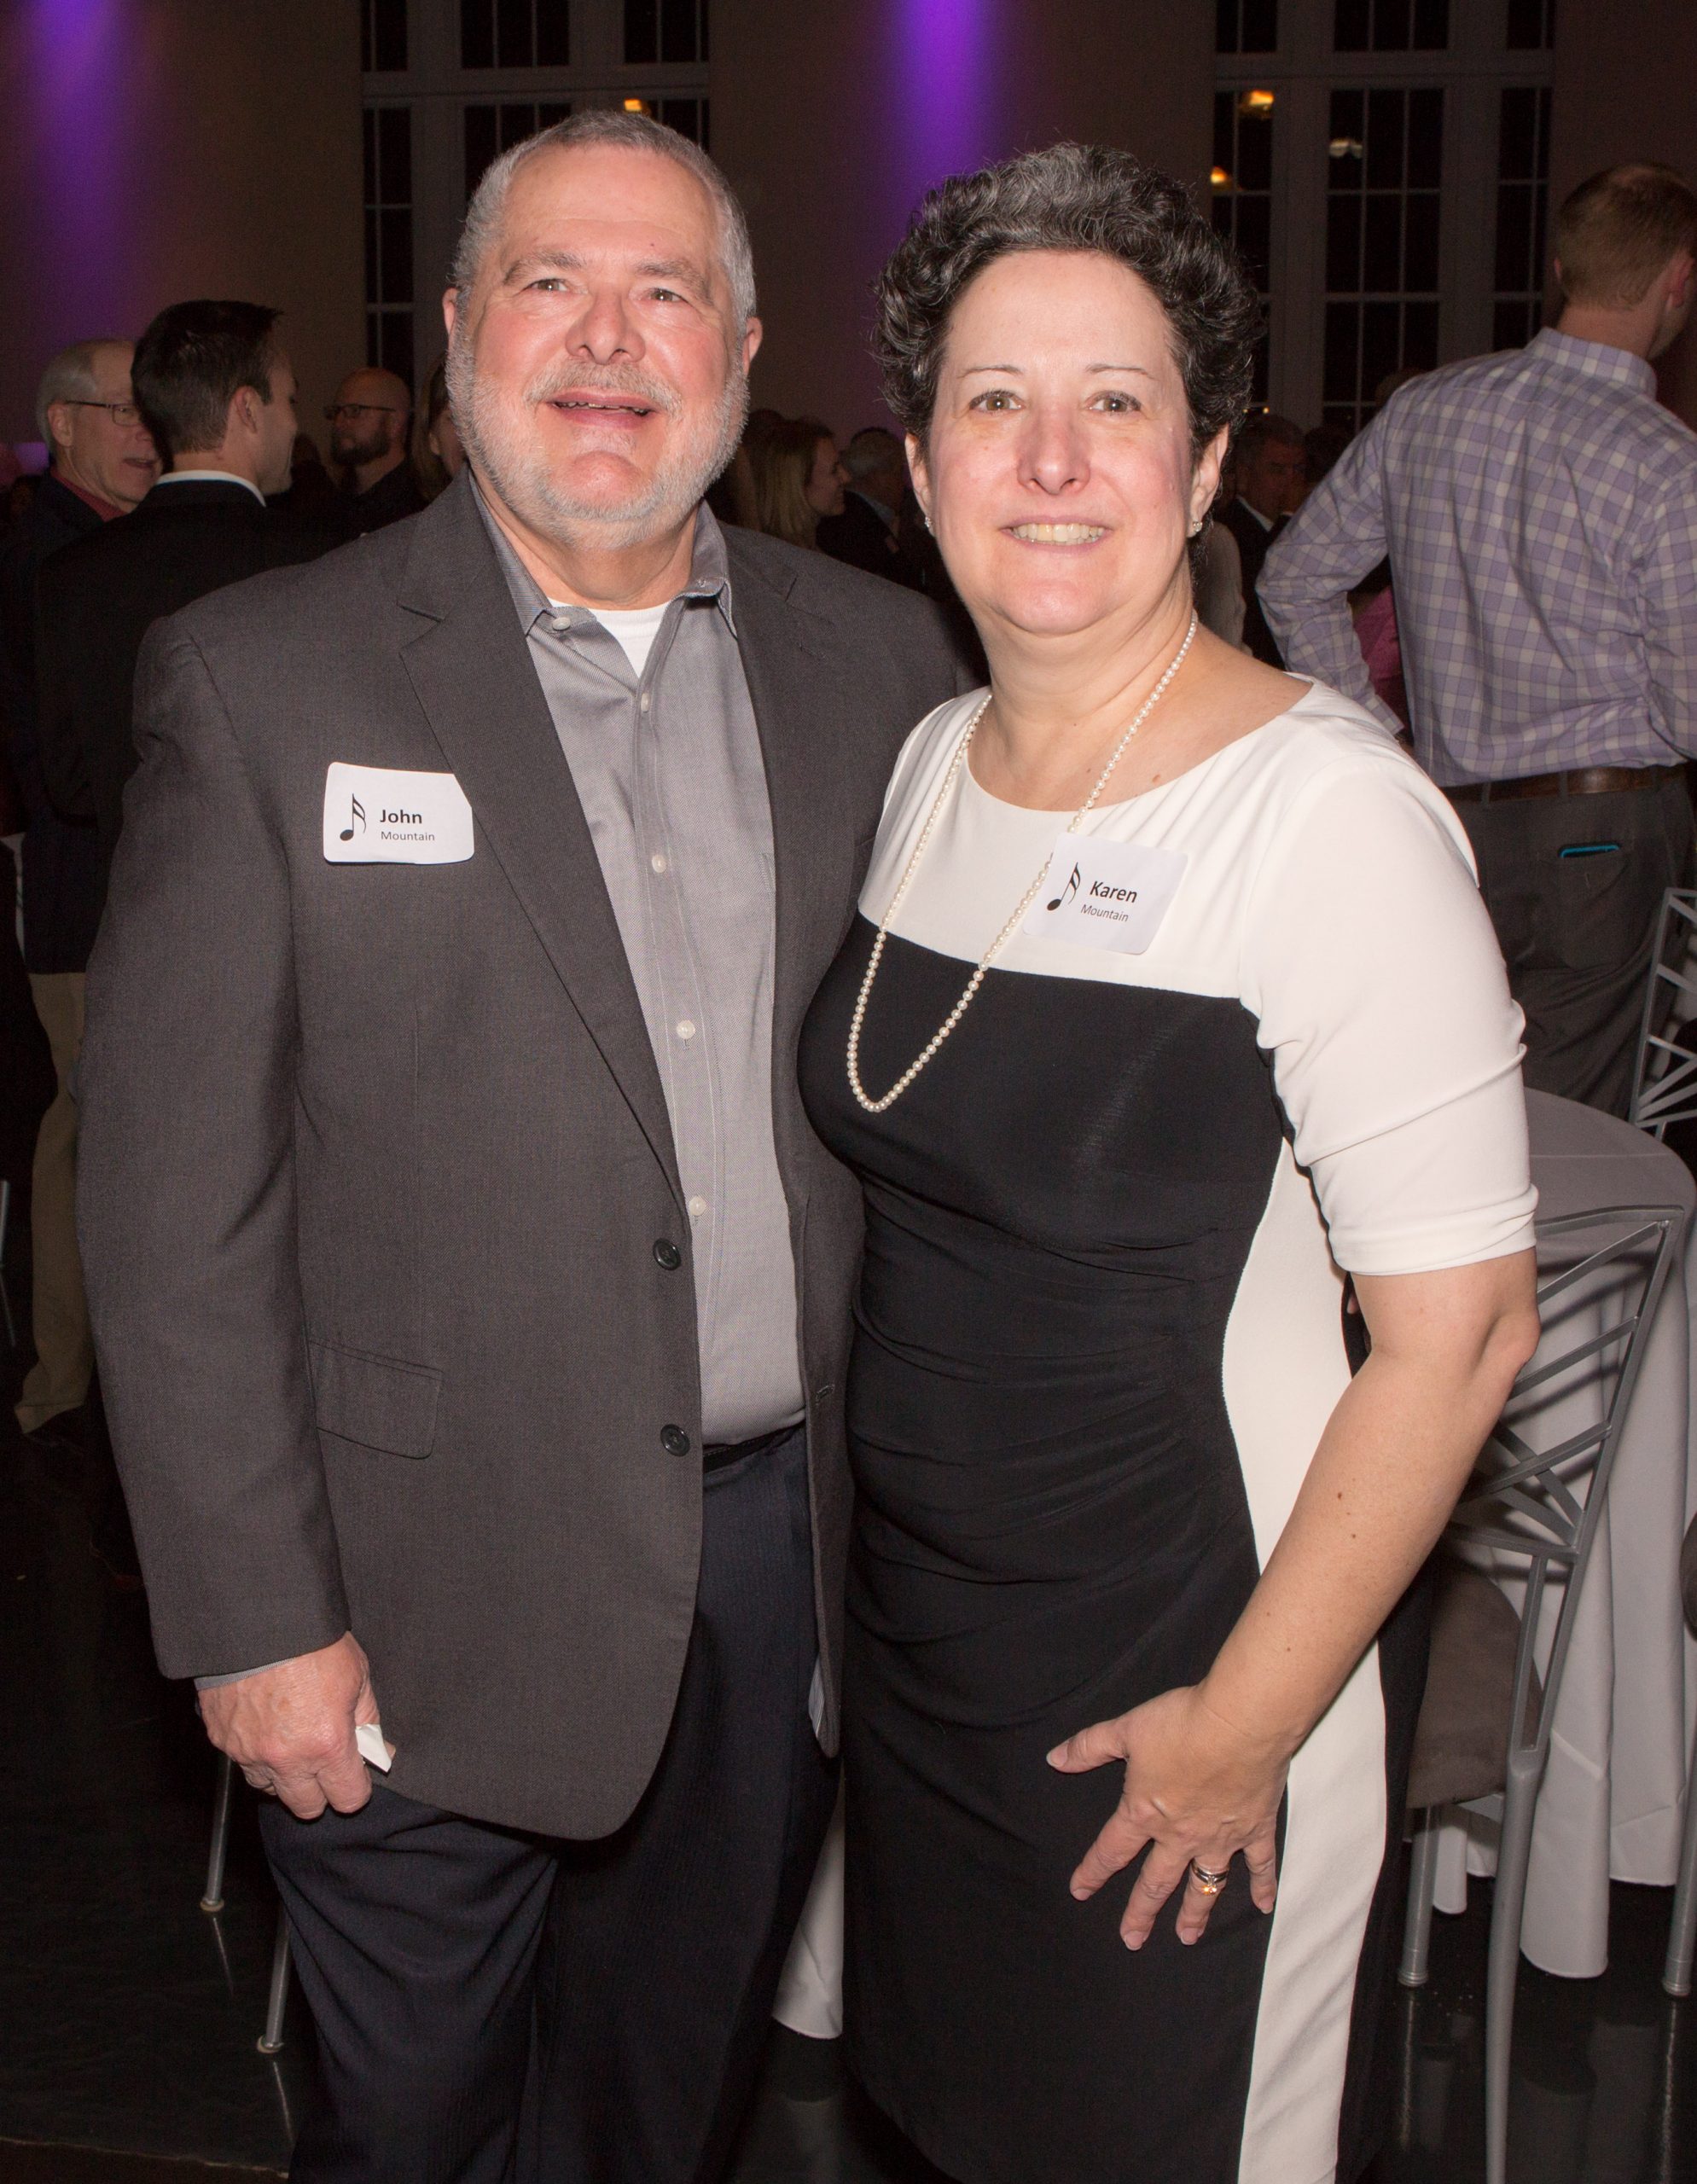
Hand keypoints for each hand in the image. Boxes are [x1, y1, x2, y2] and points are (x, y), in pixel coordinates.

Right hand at [197, 1632, 378, 1820]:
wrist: (257, 1620)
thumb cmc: (312, 1642)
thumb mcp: (357, 1675)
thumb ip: (368, 1720)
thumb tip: (379, 1750)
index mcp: (327, 1744)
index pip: (348, 1799)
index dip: (356, 1787)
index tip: (355, 1774)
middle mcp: (287, 1758)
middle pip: (306, 1807)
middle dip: (320, 1790)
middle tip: (324, 1761)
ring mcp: (250, 1753)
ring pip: (270, 1789)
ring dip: (284, 1775)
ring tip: (292, 1740)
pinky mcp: (223, 1741)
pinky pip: (243, 1763)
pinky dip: (256, 1753)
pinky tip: (266, 1725)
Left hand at [1047, 1684, 1286, 1948]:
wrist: (1239, 1724)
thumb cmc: (1180, 1724)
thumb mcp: (1125, 1729)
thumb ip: (1088, 1747)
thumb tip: (1054, 1759)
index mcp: (1145, 1812)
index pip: (1111, 1850)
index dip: (1092, 1871)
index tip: (1080, 1892)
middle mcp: (1180, 1835)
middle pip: (1155, 1882)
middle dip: (1140, 1912)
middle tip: (1131, 1939)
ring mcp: (1220, 1837)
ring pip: (1204, 1885)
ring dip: (1194, 1913)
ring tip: (1186, 1936)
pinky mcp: (1255, 1829)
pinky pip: (1259, 1865)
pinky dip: (1263, 1886)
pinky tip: (1265, 1906)